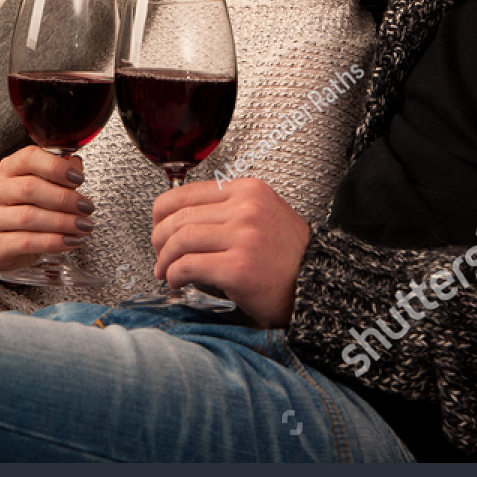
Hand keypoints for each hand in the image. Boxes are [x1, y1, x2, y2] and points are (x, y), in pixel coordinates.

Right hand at [0, 146, 94, 273]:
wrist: (11, 246)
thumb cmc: (30, 209)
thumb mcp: (46, 188)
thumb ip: (61, 175)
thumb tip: (76, 166)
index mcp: (8, 169)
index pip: (28, 157)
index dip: (56, 167)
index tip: (79, 179)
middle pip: (29, 187)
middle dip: (64, 198)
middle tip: (86, 207)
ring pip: (28, 216)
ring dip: (62, 221)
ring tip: (83, 226)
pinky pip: (26, 241)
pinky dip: (53, 242)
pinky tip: (70, 241)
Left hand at [150, 176, 309, 327]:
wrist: (319, 285)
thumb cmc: (289, 257)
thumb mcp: (264, 215)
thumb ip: (229, 209)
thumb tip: (182, 219)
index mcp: (249, 191)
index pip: (187, 193)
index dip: (162, 213)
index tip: (158, 227)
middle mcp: (246, 209)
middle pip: (179, 217)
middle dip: (159, 239)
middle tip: (158, 254)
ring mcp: (243, 237)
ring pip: (180, 240)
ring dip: (164, 259)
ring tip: (166, 271)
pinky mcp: (239, 267)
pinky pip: (189, 266)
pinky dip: (175, 275)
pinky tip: (177, 281)